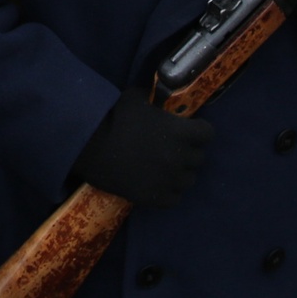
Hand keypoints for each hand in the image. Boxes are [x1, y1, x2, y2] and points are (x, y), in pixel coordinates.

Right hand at [70, 90, 213, 208]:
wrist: (88, 147)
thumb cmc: (113, 118)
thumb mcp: (136, 98)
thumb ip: (155, 101)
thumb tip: (158, 102)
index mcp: (181, 132)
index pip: (207, 134)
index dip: (198, 131)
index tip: (186, 130)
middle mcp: (181, 157)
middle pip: (199, 157)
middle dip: (187, 151)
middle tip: (169, 148)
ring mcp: (170, 180)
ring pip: (188, 179)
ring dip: (179, 172)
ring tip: (162, 167)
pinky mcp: (157, 198)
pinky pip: (174, 197)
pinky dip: (167, 191)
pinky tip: (154, 182)